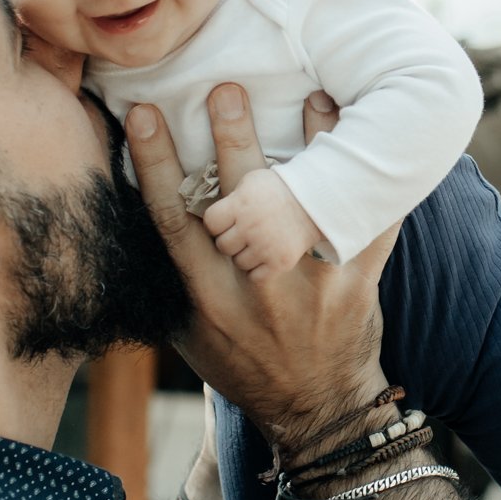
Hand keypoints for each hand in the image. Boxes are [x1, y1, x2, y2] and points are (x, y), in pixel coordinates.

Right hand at [126, 84, 398, 451]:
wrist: (317, 412)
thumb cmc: (245, 364)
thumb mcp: (190, 335)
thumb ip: (170, 279)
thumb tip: (132, 214)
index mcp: (206, 295)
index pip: (171, 218)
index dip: (154, 163)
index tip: (141, 114)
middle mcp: (253, 286)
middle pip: (238, 200)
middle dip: (230, 139)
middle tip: (226, 87)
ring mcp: (308, 283)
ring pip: (306, 204)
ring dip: (310, 144)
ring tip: (312, 92)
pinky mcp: (357, 283)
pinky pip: (366, 222)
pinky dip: (367, 179)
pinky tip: (362, 137)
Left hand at [201, 168, 321, 280]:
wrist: (315, 202)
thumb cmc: (279, 189)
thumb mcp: (250, 182)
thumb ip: (231, 198)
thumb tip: (213, 211)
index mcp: (240, 205)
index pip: (210, 223)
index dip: (216, 223)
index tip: (225, 221)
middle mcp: (251, 227)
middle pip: (223, 245)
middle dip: (230, 240)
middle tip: (243, 233)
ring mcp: (266, 246)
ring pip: (239, 262)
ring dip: (245, 255)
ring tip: (257, 243)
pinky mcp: (280, 262)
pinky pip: (256, 277)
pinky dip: (258, 270)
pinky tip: (264, 257)